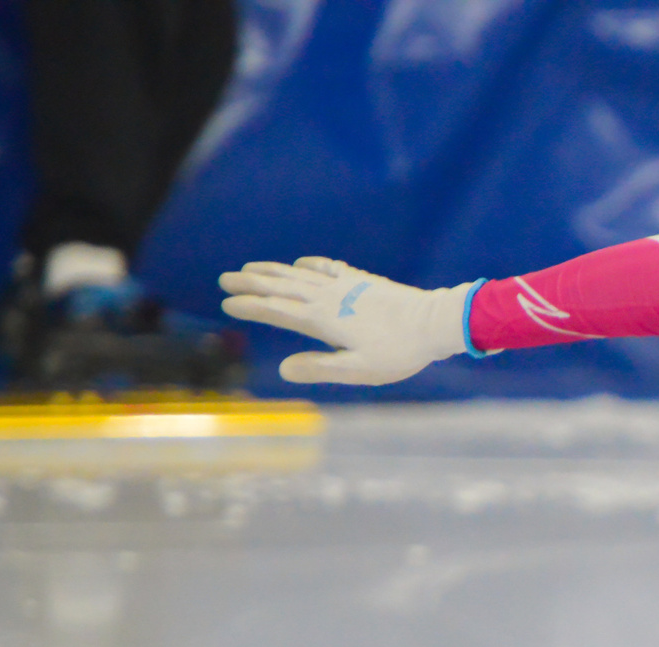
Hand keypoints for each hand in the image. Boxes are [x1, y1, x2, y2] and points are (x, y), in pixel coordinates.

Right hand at [219, 257, 472, 384]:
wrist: (434, 323)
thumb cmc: (399, 352)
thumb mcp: (359, 369)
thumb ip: (320, 368)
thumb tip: (283, 369)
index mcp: (323, 320)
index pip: (277, 311)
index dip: (251, 306)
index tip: (227, 303)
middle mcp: (329, 298)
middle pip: (282, 287)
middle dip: (251, 283)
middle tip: (224, 279)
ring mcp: (345, 286)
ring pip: (299, 275)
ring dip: (273, 271)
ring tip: (250, 267)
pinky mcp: (362, 281)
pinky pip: (328, 268)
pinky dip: (309, 265)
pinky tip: (300, 263)